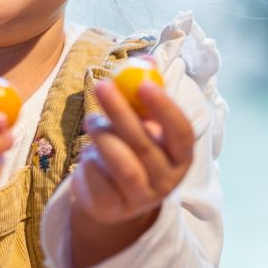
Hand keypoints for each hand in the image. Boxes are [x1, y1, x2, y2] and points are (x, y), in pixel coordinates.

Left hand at [68, 77, 195, 229]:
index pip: (181, 133)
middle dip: (120, 112)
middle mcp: (166, 181)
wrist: (110, 199)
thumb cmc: (130, 151)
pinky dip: (86, 159)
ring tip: (91, 123)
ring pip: (120, 163)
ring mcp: (139, 198)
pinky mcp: (111, 208)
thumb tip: (146, 59)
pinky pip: (96, 177)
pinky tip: (88, 156)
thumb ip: (144, 96)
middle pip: (144, 145)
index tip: (144, 84)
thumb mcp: (141, 125)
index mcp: (181, 157)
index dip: (165, 108)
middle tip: (101, 85)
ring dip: (101, 135)